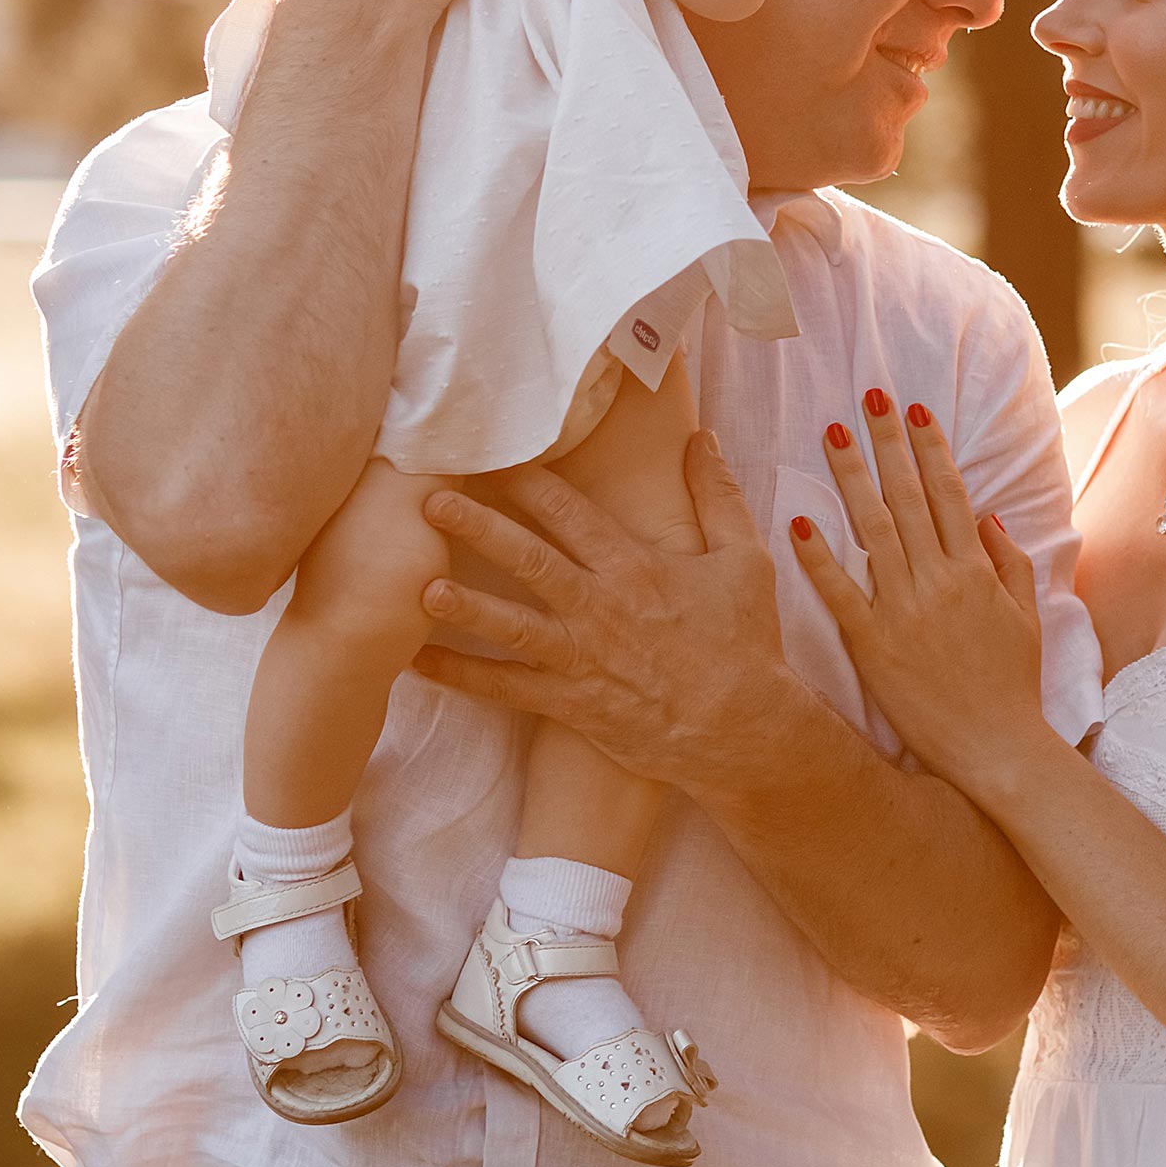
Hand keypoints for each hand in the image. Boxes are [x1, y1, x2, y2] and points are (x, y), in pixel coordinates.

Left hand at [410, 435, 804, 794]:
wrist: (746, 729)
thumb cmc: (747, 643)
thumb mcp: (744, 557)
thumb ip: (717, 494)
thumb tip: (704, 437)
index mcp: (635, 566)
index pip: (571, 513)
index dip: (529, 483)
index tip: (492, 460)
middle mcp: (599, 607)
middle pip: (528, 559)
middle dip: (477, 528)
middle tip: (430, 503)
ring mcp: (581, 658)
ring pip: (509, 625)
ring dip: (462, 606)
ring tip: (418, 587)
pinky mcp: (571, 704)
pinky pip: (506, 689)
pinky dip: (460, 677)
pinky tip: (418, 663)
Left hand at [793, 391, 1050, 798]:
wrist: (996, 750)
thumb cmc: (1011, 686)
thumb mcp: (1026, 617)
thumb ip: (1009, 562)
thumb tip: (988, 515)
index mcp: (975, 571)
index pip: (950, 494)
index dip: (930, 449)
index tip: (914, 411)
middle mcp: (939, 580)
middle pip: (908, 497)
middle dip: (887, 443)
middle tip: (868, 399)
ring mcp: (904, 609)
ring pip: (874, 529)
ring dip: (852, 477)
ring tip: (833, 435)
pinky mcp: (873, 643)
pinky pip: (841, 592)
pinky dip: (819, 555)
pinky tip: (799, 520)